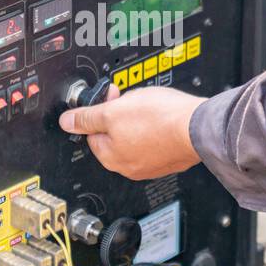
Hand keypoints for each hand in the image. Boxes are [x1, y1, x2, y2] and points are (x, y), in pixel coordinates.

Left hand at [58, 84, 205, 179]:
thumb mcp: (113, 111)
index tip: (110, 98)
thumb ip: (87, 117)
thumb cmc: (159, 120)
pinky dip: (156, 129)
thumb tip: (67, 122)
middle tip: (131, 101)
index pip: (93, 133)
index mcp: (111, 157)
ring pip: (135, 137)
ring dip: (138, 121)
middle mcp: (129, 167)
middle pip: (114, 136)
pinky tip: (162, 118)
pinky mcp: (169, 159)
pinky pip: (155, 141)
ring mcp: (151, 165)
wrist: (198, 127)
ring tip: (150, 108)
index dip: (100, 111)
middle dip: (120, 116)